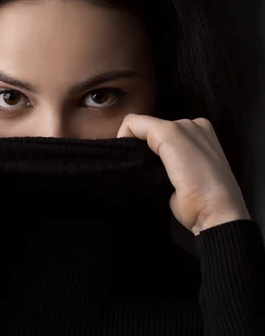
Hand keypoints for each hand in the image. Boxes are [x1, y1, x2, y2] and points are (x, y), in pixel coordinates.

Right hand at [117, 114, 250, 235]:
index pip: (148, 120)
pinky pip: (155, 166)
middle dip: (140, 145)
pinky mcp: (177, 178)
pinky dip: (148, 169)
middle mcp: (190, 138)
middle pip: (150, 134)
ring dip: (144, 158)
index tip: (125, 152)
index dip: (131, 133)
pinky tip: (149, 178)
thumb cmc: (195, 172)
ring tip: (143, 171)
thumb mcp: (171, 136)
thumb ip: (145, 126)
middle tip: (137, 163)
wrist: (212, 214)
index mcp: (193, 124)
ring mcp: (185, 158)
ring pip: (150, 150)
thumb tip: (123, 134)